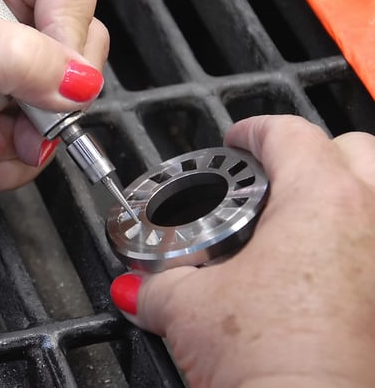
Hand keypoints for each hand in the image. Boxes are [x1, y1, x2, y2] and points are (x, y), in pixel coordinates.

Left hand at [0, 0, 108, 209]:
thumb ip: (16, 57)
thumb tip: (82, 78)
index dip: (70, 21)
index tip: (55, 68)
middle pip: (76, 46)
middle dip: (49, 94)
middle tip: (18, 110)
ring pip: (61, 106)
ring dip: (22, 137)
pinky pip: (34, 146)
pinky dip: (7, 163)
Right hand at [110, 115, 374, 386]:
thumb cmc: (270, 361)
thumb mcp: (186, 308)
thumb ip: (157, 283)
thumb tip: (141, 287)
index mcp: (320, 201)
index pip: (288, 134)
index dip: (254, 131)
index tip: (238, 141)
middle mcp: (372, 220)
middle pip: (355, 150)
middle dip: (313, 154)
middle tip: (274, 178)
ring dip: (347, 193)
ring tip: (303, 219)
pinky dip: (356, 244)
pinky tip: (324, 270)